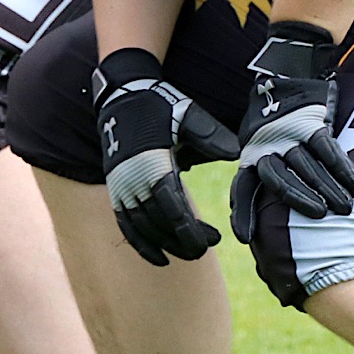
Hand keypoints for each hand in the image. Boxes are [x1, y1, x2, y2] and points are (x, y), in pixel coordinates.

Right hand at [95, 47, 239, 264]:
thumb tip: (237, 153)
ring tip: (192, 252)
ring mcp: (121, 187)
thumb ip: (210, 135)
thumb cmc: (159, 105)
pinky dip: (141, 245)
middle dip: (183, 241)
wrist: (121, 94)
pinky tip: (160, 259)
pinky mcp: (115, 190)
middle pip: (158, 224)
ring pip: (142, 229)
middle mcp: (132, 180)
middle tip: (206, 248)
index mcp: (152, 164)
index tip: (213, 241)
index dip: (190, 229)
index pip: (171, 207)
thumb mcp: (186, 113)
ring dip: (166, 245)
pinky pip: (126, 226)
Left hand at [229, 21, 353, 243]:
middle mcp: (266, 145)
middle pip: (279, 179)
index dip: (243, 212)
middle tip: (320, 217)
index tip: (245, 238)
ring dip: (326, 188)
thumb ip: (266, 176)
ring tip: (345, 208)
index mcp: (251, 154)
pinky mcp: (311, 120)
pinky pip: (327, 147)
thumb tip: (261, 219)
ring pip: (306, 166)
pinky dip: (342, 168)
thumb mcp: (262, 144)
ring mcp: (289, 133)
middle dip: (299, 199)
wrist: (289, 70)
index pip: (243, 188)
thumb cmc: (277, 121)